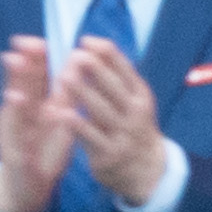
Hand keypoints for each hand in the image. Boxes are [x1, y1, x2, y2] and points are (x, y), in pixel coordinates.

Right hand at [0, 36, 79, 211]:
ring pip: (14, 103)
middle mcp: (21, 114)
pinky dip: (15, 114)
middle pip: (22, 83)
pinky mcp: (13, 149)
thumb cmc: (44, 151)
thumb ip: (64, 94)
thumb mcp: (58, 122)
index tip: (39, 39)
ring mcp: (14, 131)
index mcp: (35, 106)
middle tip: (22, 40)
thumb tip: (77, 63)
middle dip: (23, 61)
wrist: (28, 188)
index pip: (36, 77)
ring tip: (15, 60)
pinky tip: (15, 98)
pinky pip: (15, 130)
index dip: (37, 57)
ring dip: (15, 81)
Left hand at [60, 37, 174, 208]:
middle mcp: (134, 113)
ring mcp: (122, 134)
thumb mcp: (134, 101)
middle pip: (114, 87)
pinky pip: (90, 137)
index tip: (85, 40)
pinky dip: (77, 125)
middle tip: (76, 55)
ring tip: (64, 77)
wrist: (148, 171)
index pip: (125, 69)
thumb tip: (93, 44)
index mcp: (140, 95)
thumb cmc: (132, 127)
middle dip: (96, 70)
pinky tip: (63, 113)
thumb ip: (117, 78)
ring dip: (82, 93)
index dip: (106, 53)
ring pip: (101, 110)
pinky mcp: (108, 154)